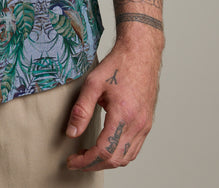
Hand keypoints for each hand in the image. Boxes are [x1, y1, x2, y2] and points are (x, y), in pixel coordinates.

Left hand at [65, 33, 162, 171]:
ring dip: (107, 162)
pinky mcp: (147, 123)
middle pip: (115, 160)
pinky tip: (107, 148)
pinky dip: (119, 155)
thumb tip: (71, 133)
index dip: (86, 161)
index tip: (73, 161)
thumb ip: (81, 110)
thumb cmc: (118, 65)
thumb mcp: (93, 83)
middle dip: (94, 164)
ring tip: (89, 155)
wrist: (140, 53)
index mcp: (124, 114)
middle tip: (77, 160)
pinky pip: (134, 149)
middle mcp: (138, 124)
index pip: (104, 151)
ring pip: (127, 158)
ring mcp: (145, 125)